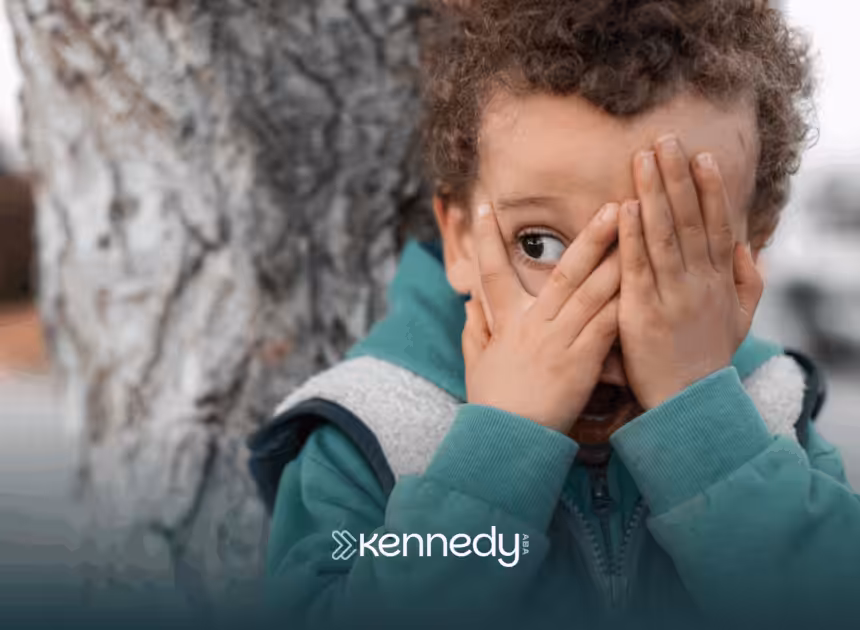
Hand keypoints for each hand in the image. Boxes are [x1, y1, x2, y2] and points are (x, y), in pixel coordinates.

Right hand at [461, 201, 620, 434]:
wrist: (509, 439)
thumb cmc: (492, 404)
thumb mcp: (475, 364)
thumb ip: (474, 331)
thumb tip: (469, 304)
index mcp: (506, 323)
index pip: (492, 273)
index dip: (485, 240)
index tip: (483, 207)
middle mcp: (534, 324)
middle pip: (564, 273)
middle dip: (589, 237)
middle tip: (612, 205)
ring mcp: (560, 341)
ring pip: (593, 292)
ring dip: (618, 259)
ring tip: (639, 236)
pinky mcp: (582, 361)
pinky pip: (608, 325)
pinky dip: (626, 302)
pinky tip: (647, 281)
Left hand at [617, 135, 763, 409]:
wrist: (688, 402)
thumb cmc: (709, 358)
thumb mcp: (741, 319)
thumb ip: (748, 281)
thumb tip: (749, 246)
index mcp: (719, 280)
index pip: (716, 225)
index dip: (710, 189)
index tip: (702, 156)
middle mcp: (698, 281)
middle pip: (689, 219)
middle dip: (677, 177)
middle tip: (666, 139)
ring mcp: (670, 295)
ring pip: (663, 235)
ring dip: (653, 194)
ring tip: (644, 159)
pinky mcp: (641, 311)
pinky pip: (637, 267)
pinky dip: (631, 236)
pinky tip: (624, 208)